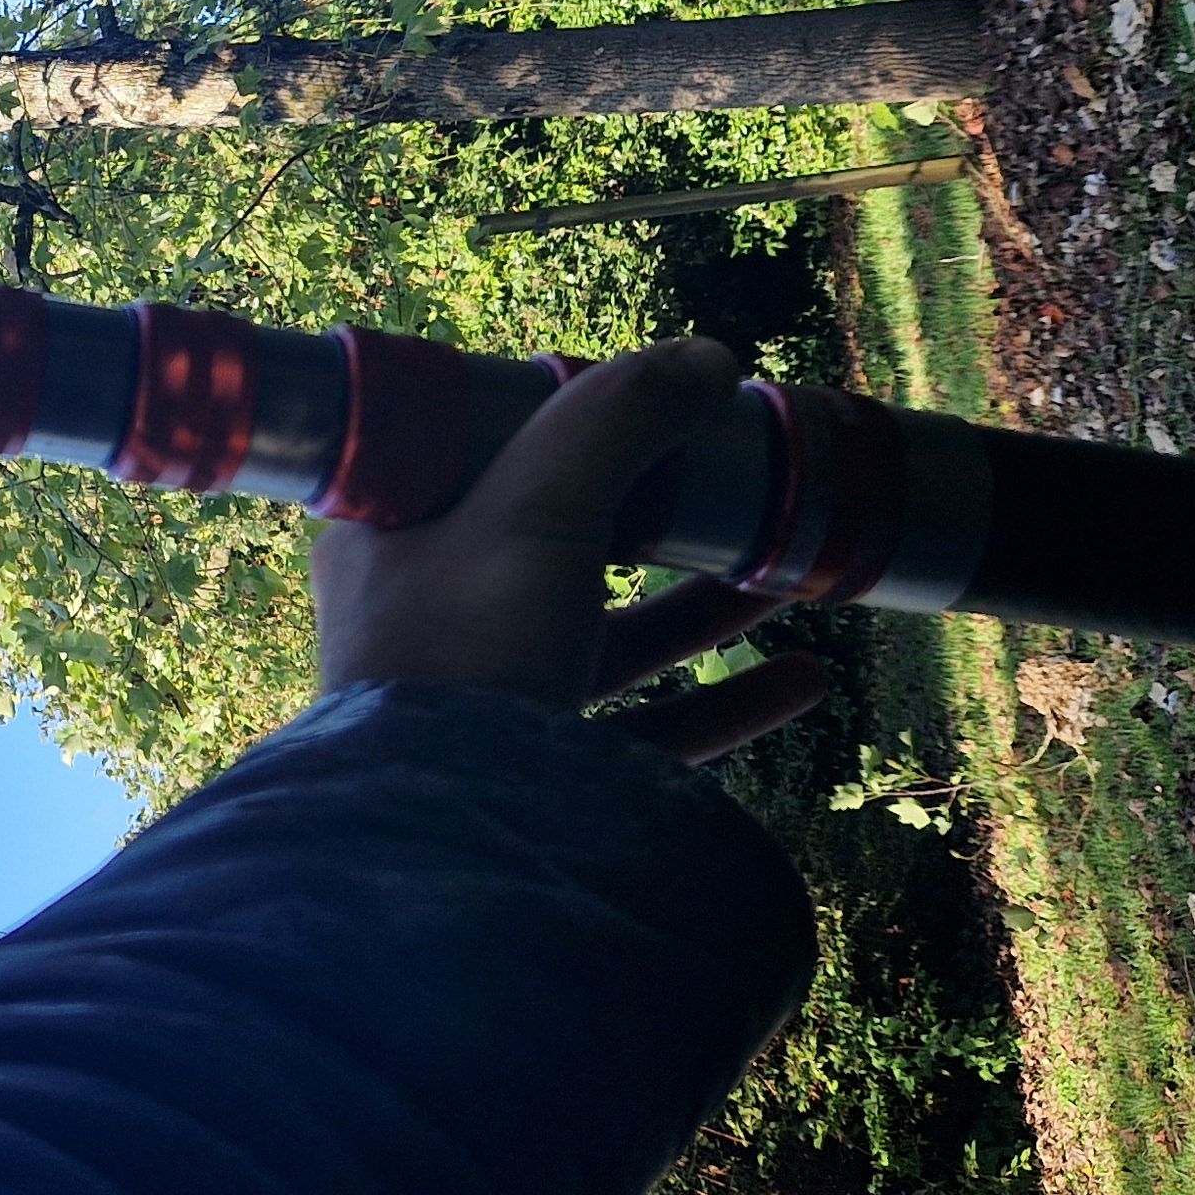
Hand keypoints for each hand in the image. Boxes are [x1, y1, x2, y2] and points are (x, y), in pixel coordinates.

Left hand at [305, 335, 830, 766]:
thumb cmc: (468, 649)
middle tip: (728, 492)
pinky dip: (725, 703)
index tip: (637, 411)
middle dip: (657, 524)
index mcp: (389, 540)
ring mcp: (484, 705)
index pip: (471, 460)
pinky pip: (646, 731)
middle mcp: (427, 618)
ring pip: (609, 642)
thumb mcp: (541, 505)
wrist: (446, 837)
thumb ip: (618, 422)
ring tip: (791, 579)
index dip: (553, 430)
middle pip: (555, 550)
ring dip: (703, 614)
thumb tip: (707, 358)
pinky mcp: (539, 779)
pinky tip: (805, 681)